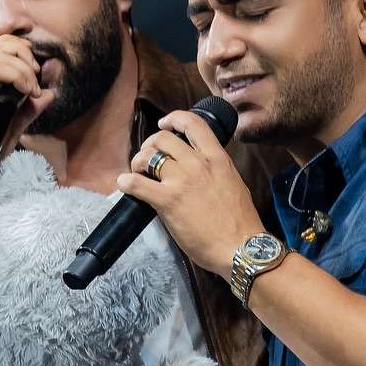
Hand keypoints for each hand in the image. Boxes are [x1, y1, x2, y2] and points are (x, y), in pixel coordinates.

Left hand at [114, 110, 266, 277]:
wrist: (240, 247)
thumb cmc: (240, 222)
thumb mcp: (233, 182)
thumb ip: (216, 169)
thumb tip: (201, 167)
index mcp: (217, 158)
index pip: (193, 123)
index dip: (174, 119)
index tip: (164, 125)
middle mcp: (197, 164)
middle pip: (163, 138)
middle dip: (150, 145)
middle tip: (148, 158)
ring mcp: (181, 181)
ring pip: (148, 156)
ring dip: (137, 162)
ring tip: (137, 173)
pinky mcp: (167, 200)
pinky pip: (136, 183)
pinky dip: (126, 182)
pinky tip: (125, 185)